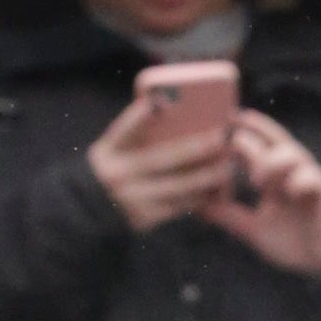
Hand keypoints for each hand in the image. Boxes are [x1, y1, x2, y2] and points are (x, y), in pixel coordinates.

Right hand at [90, 89, 241, 234]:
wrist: (91, 210)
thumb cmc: (115, 169)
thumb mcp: (113, 149)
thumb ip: (136, 131)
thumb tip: (170, 107)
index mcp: (108, 151)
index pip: (125, 129)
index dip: (140, 116)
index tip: (161, 102)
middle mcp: (117, 174)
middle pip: (162, 158)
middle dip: (196, 147)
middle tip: (223, 137)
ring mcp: (131, 198)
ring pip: (177, 185)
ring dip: (206, 175)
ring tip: (228, 164)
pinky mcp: (144, 218)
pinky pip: (179, 206)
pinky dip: (199, 196)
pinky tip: (216, 187)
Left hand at [201, 109, 320, 277]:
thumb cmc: (291, 240)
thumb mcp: (252, 229)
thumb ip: (228, 216)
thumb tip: (198, 207)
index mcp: (276, 176)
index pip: (260, 145)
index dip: (246, 130)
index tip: (226, 120)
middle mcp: (292, 173)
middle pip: (277, 141)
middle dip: (257, 135)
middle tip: (234, 140)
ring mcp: (309, 182)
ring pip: (295, 155)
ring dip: (274, 161)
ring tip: (257, 178)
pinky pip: (316, 180)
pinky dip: (303, 180)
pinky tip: (290, 189)